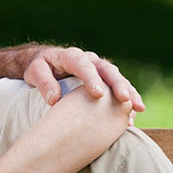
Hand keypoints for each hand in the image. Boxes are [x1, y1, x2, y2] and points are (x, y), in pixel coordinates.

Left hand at [23, 46, 143, 115]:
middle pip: (107, 70)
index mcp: (71, 56)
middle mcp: (89, 60)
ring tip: (137, 109)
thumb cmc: (39, 68)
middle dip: (118, 84)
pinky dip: (126, 100)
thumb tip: (54, 100)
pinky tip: (132, 116)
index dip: (92, 79)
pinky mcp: (104, 81)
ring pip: (118, 79)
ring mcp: (99, 70)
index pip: (83, 65)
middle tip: (124, 100)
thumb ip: (43, 82)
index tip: (98, 94)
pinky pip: (118, 89)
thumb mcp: (35, 72)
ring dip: (129, 93)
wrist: (45, 64)